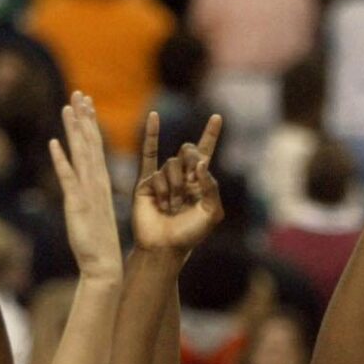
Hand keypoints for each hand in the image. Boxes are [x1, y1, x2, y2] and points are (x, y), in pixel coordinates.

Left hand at [50, 92, 123, 283]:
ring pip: (82, 153)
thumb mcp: (93, 210)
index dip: (90, 123)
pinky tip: (54, 142)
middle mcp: (97, 182)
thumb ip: (87, 192)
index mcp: (101, 182)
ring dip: (74, 129)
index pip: (96, 146)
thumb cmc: (98, 241)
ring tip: (68, 107)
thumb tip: (79, 181)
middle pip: (91, 143)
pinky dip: (61, 159)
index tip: (86, 102)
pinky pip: (68, 177)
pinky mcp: (77, 204)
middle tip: (79, 93)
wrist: (104, 264)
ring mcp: (88, 191)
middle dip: (84, 117)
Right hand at [132, 113, 223, 252]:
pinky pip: (149, 155)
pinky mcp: (146, 182)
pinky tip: (154, 116)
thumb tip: (200, 162)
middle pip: (187, 153)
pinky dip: (151, 134)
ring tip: (170, 208)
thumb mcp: (212, 212)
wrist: (163, 247)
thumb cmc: (189, 235)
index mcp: (199, 183)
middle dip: (189, 166)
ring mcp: (163, 179)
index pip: (205, 154)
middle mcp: (181, 177)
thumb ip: (211, 186)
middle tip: (187, 190)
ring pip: (170, 165)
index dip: (211, 135)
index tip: (217, 117)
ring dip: (173, 188)